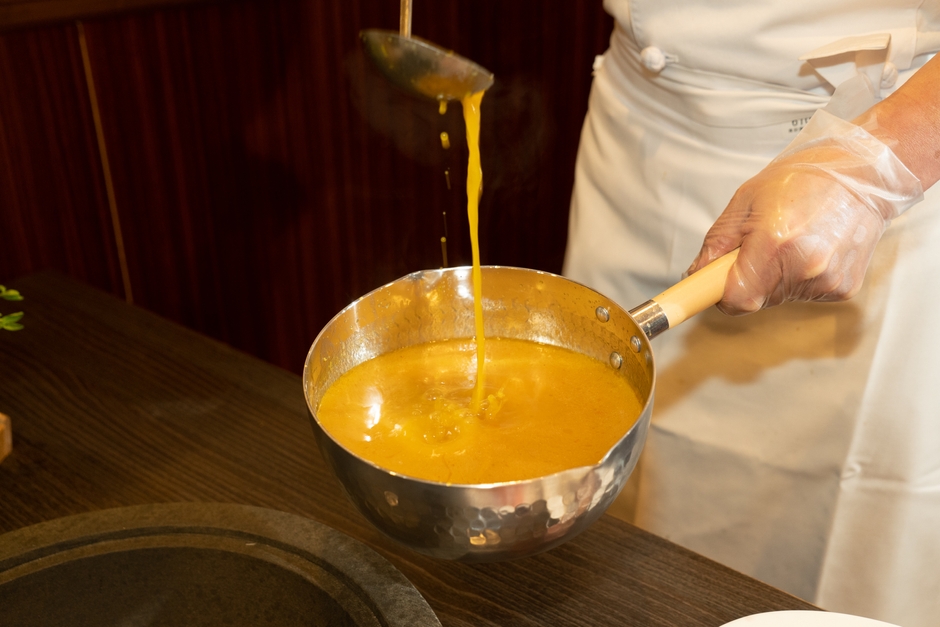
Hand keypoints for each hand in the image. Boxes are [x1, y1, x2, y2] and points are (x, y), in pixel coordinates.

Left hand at [688, 110, 922, 314]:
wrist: (862, 175)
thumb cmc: (804, 180)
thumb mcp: (745, 201)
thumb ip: (716, 243)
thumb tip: (697, 274)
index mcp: (774, 244)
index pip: (735, 300)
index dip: (720, 295)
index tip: (714, 286)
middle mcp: (804, 267)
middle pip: (755, 300)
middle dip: (747, 279)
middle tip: (760, 246)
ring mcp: (827, 281)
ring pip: (779, 298)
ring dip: (775, 278)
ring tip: (792, 241)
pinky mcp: (843, 288)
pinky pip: (805, 294)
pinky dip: (800, 277)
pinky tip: (812, 248)